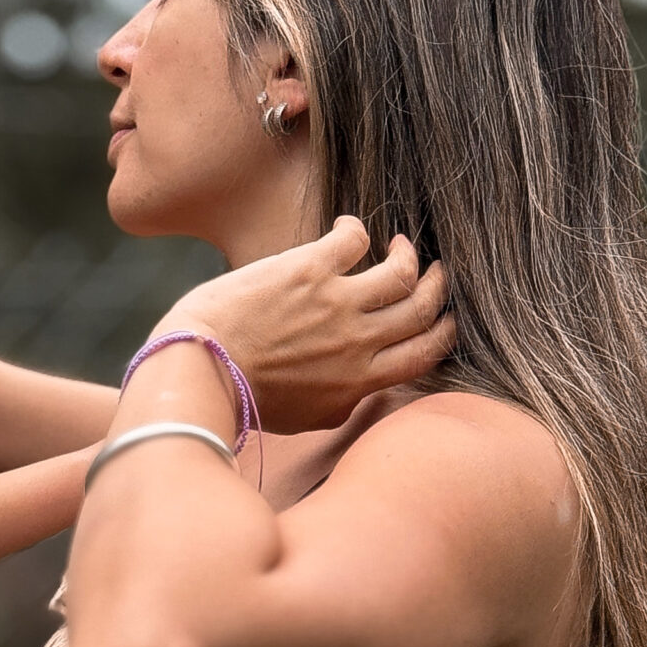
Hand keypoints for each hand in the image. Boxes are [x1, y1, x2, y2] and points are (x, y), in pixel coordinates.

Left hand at [160, 217, 454, 434]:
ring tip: (399, 245)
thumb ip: (344, 403)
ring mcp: (336, 303)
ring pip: (402, 271)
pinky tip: (347, 228)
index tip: (446, 318)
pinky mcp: (309, 270)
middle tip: (434, 274)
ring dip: (408, 254)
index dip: (445, 332)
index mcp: (360, 381)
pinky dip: (357, 230)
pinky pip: (355, 238)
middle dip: (438, 288)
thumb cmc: (246, 396)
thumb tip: (367, 389)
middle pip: (424, 309)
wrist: (200, 368)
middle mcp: (358, 342)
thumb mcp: (306, 417)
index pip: (425, 354)